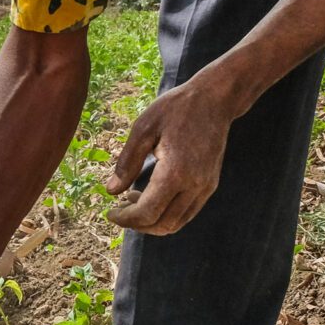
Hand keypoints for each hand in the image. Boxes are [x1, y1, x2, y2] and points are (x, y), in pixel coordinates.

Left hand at [105, 78, 237, 235]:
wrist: (214, 100)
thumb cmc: (176, 109)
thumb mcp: (143, 128)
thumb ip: (127, 162)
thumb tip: (111, 191)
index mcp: (176, 172)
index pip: (148, 212)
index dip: (125, 219)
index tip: (109, 213)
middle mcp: (195, 185)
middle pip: (162, 225)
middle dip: (137, 224)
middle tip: (118, 211)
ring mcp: (205, 187)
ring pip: (176, 224)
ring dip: (152, 222)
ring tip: (131, 202)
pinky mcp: (210, 185)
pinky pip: (187, 213)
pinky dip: (166, 214)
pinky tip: (150, 197)